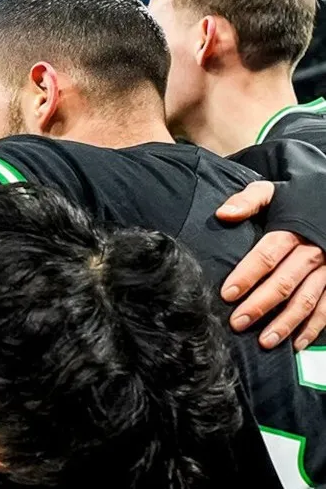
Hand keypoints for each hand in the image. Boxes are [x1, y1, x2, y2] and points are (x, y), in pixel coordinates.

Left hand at [216, 181, 325, 349]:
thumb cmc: (295, 201)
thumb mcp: (272, 193)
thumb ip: (248, 201)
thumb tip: (223, 214)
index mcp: (291, 230)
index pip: (266, 256)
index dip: (246, 276)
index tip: (227, 294)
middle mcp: (312, 252)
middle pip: (285, 282)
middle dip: (261, 305)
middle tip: (238, 323)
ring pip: (307, 300)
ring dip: (286, 323)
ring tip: (264, 341)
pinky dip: (313, 328)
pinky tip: (294, 343)